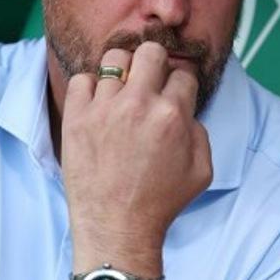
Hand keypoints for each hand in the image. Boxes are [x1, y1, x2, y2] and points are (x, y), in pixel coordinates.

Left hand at [61, 42, 212, 276]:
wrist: (116, 228)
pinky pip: (82, 80)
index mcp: (172, 115)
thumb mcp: (202, 172)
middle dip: (155, 63)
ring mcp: (104, 109)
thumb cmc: (159, 203)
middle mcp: (139, 104)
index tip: (172, 94)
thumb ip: (200, 133)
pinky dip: (90, 88)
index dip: (180, 84)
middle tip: (149, 83)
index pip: (183, 73)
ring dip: (122, 72)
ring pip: (115, 58)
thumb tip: (186, 112)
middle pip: (151, 51)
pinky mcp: (77, 118)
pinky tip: (98, 107)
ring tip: (121, 92)